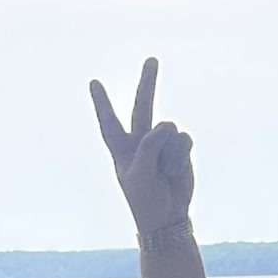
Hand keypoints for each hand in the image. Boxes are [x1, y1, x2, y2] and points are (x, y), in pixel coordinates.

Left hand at [90, 57, 194, 237]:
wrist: (168, 218)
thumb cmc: (146, 199)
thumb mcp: (139, 173)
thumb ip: (148, 145)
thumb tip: (166, 125)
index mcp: (121, 150)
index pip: (108, 122)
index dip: (102, 103)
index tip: (93, 82)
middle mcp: (140, 142)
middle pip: (142, 106)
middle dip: (148, 82)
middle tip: (152, 59)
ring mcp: (161, 144)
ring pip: (168, 129)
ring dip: (169, 152)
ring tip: (164, 173)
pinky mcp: (180, 149)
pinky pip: (183, 139)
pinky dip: (181, 156)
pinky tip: (176, 172)